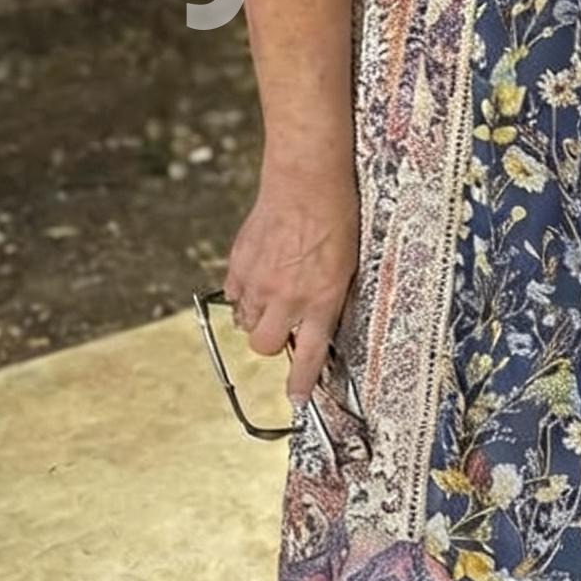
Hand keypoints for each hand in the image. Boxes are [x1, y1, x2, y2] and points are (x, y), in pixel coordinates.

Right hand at [223, 173, 360, 403]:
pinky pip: (233, 295)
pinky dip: (243, 293)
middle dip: (272, 342)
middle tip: (283, 325)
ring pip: (246, 323)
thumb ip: (329, 299)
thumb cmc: (335, 217)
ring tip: (273, 292)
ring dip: (257, 316)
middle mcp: (288, 297)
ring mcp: (260, 282)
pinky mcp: (240, 264)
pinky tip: (257, 275)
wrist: (307, 181)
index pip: (308, 356)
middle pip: (264, 346)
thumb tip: (318, 322)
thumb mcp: (347, 265)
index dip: (300, 383)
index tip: (295, 399)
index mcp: (321, 299)